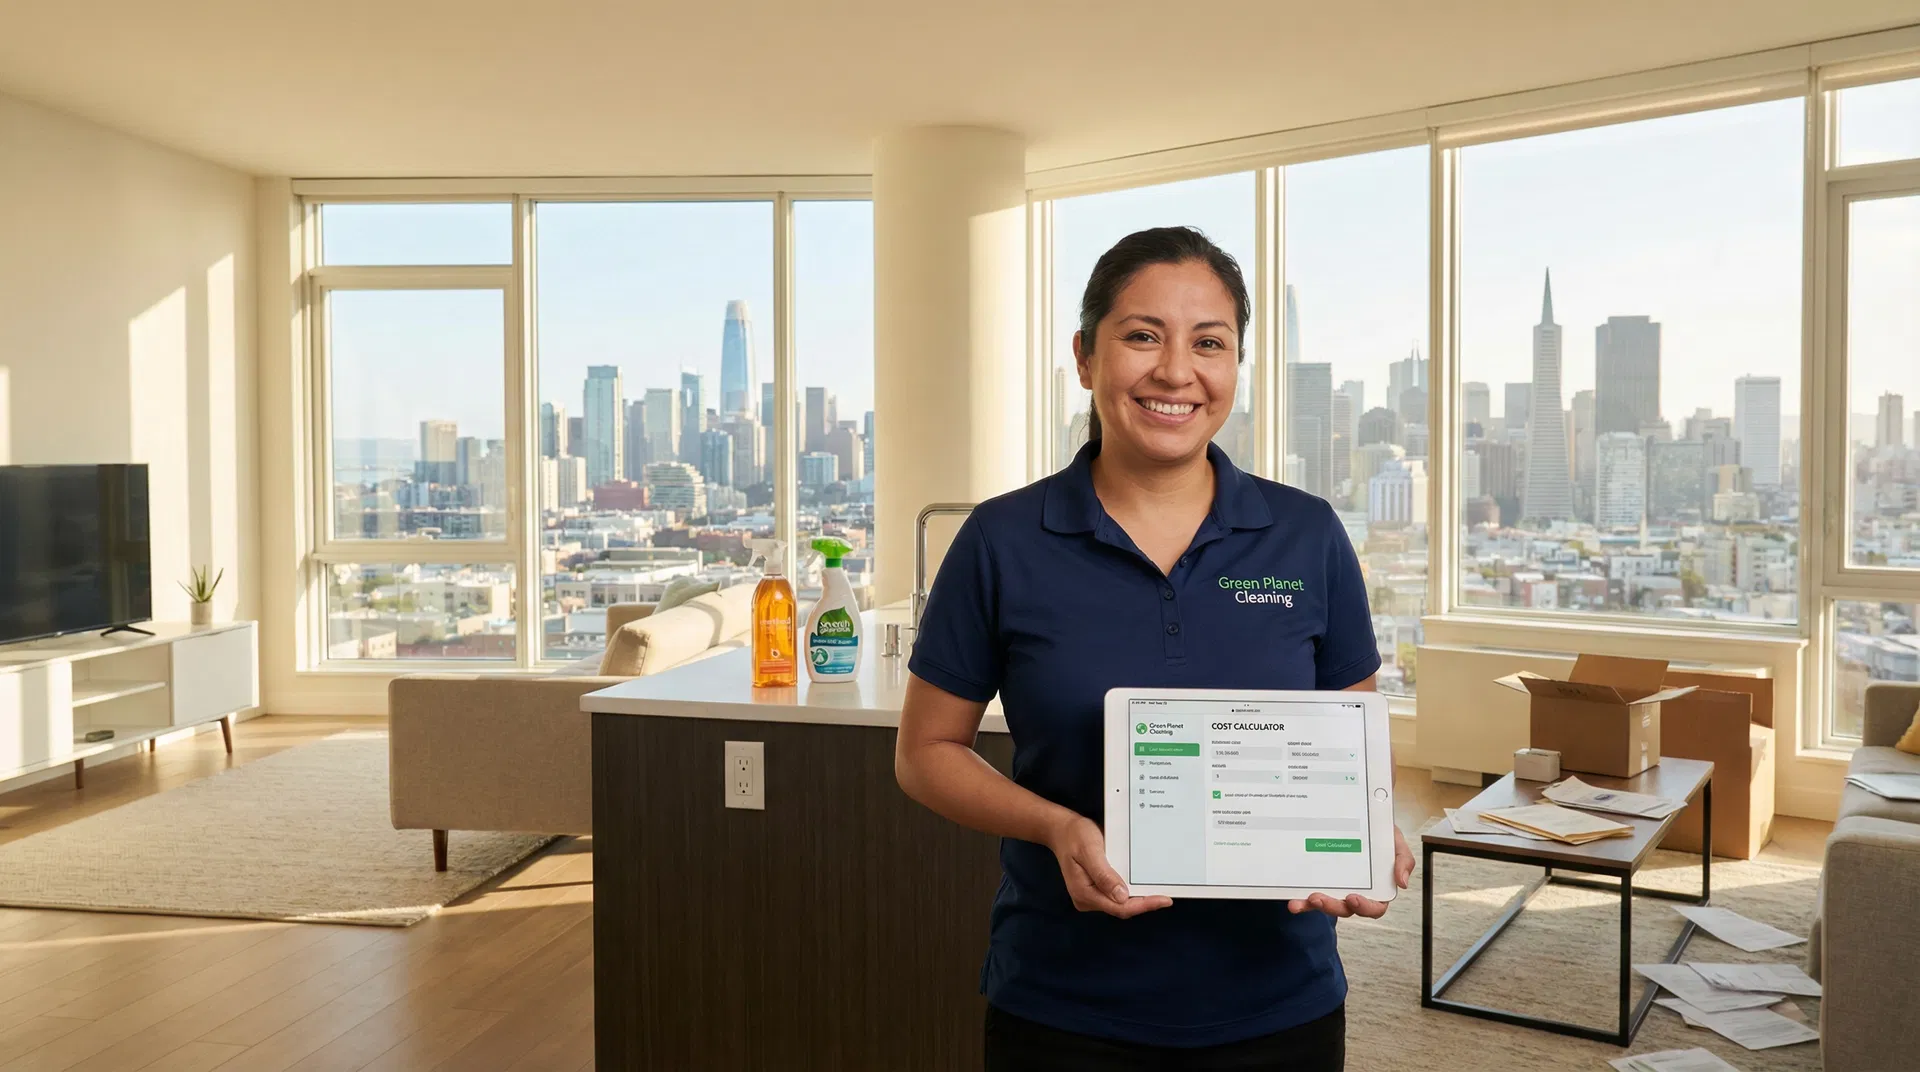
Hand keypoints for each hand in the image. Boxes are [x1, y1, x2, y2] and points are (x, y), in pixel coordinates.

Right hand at [1046, 813, 1172, 918]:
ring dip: (1138, 898)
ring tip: (1159, 891)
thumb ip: (1104, 874)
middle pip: (1121, 908)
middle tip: (1166, 897)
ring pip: (1120, 903)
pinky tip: (1143, 884)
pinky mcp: (1095, 889)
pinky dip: (1130, 891)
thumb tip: (1122, 896)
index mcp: (1084, 893)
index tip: (1164, 900)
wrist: (1061, 830)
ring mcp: (1090, 896)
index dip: (1143, 905)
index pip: (1119, 907)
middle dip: (1143, 903)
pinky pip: (1116, 895)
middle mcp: (1087, 899)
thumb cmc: (1075, 836)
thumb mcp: (1089, 850)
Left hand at [1289, 826, 1415, 918]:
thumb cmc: (1380, 832)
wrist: (1360, 815)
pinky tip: (1292, 900)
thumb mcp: (1395, 841)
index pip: (1374, 907)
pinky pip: (1310, 895)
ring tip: (1301, 901)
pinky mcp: (1319, 882)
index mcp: (1377, 889)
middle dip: (1332, 906)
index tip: (1353, 898)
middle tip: (1318, 898)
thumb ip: (1403, 860)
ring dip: (1313, 906)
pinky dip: (1302, 901)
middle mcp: (1355, 892)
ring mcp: (1336, 888)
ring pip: (1325, 904)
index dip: (1364, 907)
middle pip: (1345, 909)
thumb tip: (1402, 882)